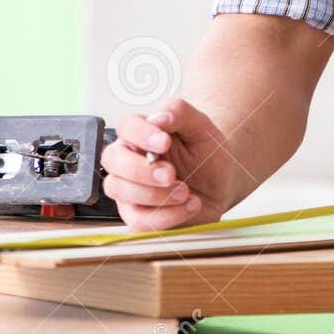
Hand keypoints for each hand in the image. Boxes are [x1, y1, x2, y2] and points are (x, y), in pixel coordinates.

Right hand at [100, 97, 235, 230]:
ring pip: (119, 190)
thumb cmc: (206, 153)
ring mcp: (128, 188)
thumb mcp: (201, 127)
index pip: (126, 127)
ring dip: (154, 195)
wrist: (221, 183)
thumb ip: (180, 113)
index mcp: (141, 133)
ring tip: (185, 191)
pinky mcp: (137, 214)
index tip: (165, 142)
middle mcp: (129, 159)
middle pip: (112, 159)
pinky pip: (138, 220)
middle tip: (171, 174)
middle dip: (140, 170)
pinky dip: (166, 216)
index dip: (141, 134)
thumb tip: (158, 117)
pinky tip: (189, 205)